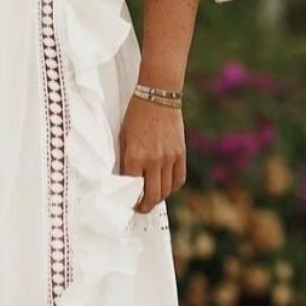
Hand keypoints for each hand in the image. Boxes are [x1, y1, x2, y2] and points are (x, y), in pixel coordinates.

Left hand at [118, 94, 185, 211]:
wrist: (158, 97)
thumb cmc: (136, 117)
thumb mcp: (123, 139)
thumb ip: (126, 161)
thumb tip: (127, 182)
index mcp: (135, 156)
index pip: (134, 189)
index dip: (132, 200)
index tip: (130, 203)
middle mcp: (153, 160)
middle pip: (153, 195)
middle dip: (145, 206)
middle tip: (141, 207)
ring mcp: (169, 158)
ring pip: (167, 190)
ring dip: (159, 198)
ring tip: (153, 197)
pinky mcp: (181, 153)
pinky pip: (179, 179)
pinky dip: (173, 187)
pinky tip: (166, 186)